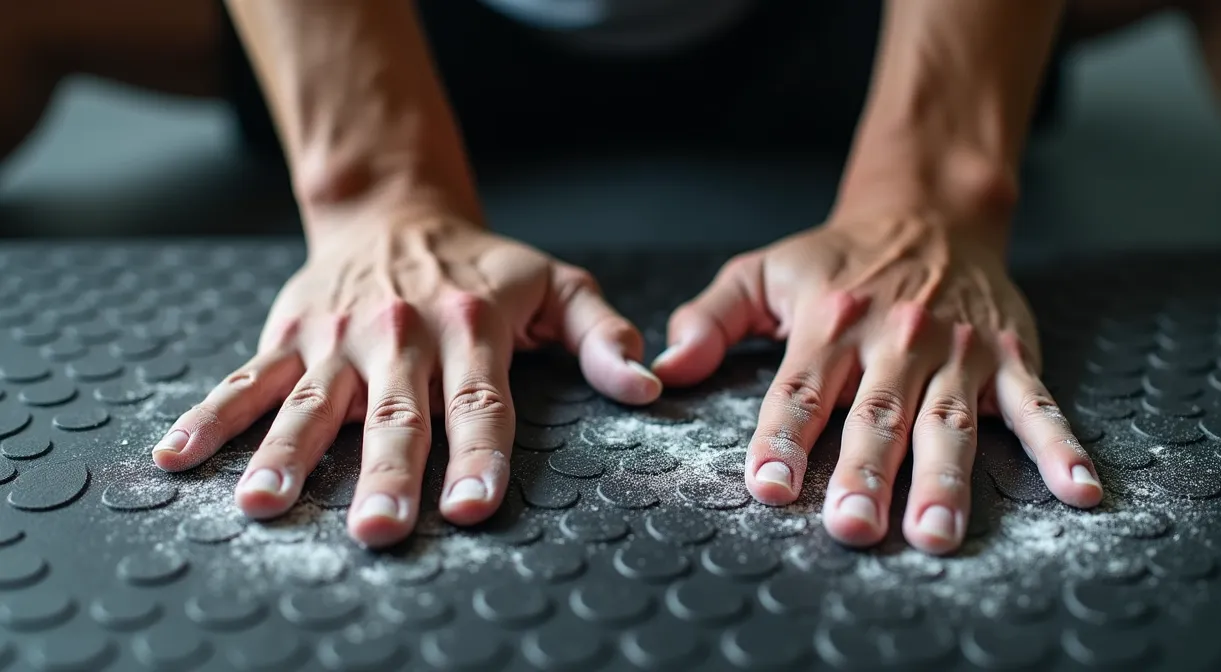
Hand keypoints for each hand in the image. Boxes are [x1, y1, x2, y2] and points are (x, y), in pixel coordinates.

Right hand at [150, 199, 660, 546]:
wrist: (396, 209)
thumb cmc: (484, 263)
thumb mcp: (557, 284)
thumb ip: (599, 335)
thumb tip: (648, 384)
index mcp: (470, 327)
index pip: (479, 403)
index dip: (479, 456)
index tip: (474, 508)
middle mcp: (401, 336)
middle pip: (396, 415)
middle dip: (388, 475)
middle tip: (379, 529)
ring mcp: (338, 339)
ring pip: (312, 404)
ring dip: (285, 456)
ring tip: (263, 504)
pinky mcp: (291, 337)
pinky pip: (245, 380)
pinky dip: (211, 417)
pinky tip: (179, 458)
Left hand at [652, 210, 1102, 554]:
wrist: (927, 211)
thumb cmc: (836, 259)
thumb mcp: (761, 272)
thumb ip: (711, 319)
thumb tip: (667, 368)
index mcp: (829, 322)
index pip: (799, 392)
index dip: (781, 440)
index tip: (768, 488)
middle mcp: (894, 338)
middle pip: (875, 416)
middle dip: (863, 475)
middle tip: (852, 528)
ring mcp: (957, 350)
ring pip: (949, 421)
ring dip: (945, 479)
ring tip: (936, 534)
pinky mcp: (1008, 356)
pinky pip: (1038, 407)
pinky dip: (1060, 449)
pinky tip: (1077, 493)